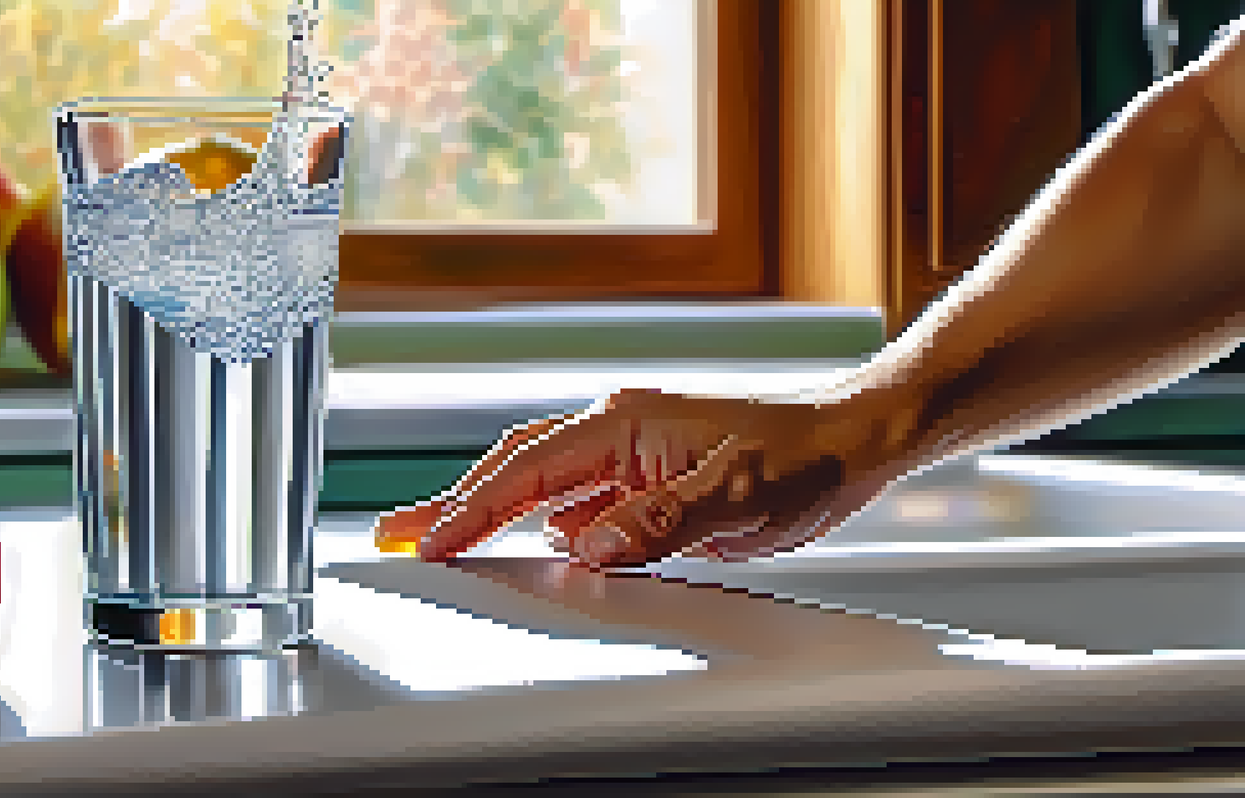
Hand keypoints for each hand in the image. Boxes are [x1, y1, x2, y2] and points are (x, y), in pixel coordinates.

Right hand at [373, 387, 923, 566]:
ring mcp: (627, 456)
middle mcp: (615, 433)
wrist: (851, 441)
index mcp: (622, 424)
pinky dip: (539, 523)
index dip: (471, 507)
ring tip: (436, 538)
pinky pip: (577, 503)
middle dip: (453, 502)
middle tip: (395, 533)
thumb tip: (586, 545)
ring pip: (539, 483)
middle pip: (514, 467)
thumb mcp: (736, 498)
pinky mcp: (644, 480)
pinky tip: (527, 547)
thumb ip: (660, 522)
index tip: (427, 539)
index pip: (527, 471)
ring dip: (487, 510)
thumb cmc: (802, 457)